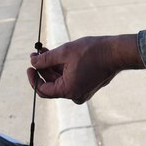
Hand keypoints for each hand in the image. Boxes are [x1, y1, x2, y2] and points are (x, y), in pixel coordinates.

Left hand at [26, 35, 143, 103]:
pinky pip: (70, 79)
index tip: (29, 65)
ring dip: (52, 67)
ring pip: (61, 80)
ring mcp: (82, 91)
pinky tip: (57, 55)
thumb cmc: (92, 51)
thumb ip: (46, 59)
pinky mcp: (87, 85)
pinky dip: (62, 69)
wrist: (115, 52)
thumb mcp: (64, 52)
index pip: (43, 89)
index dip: (33, 77)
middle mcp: (75, 95)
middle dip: (43, 69)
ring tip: (45, 51)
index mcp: (68, 90)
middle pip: (52, 84)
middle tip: (36, 54)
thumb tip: (32, 62)